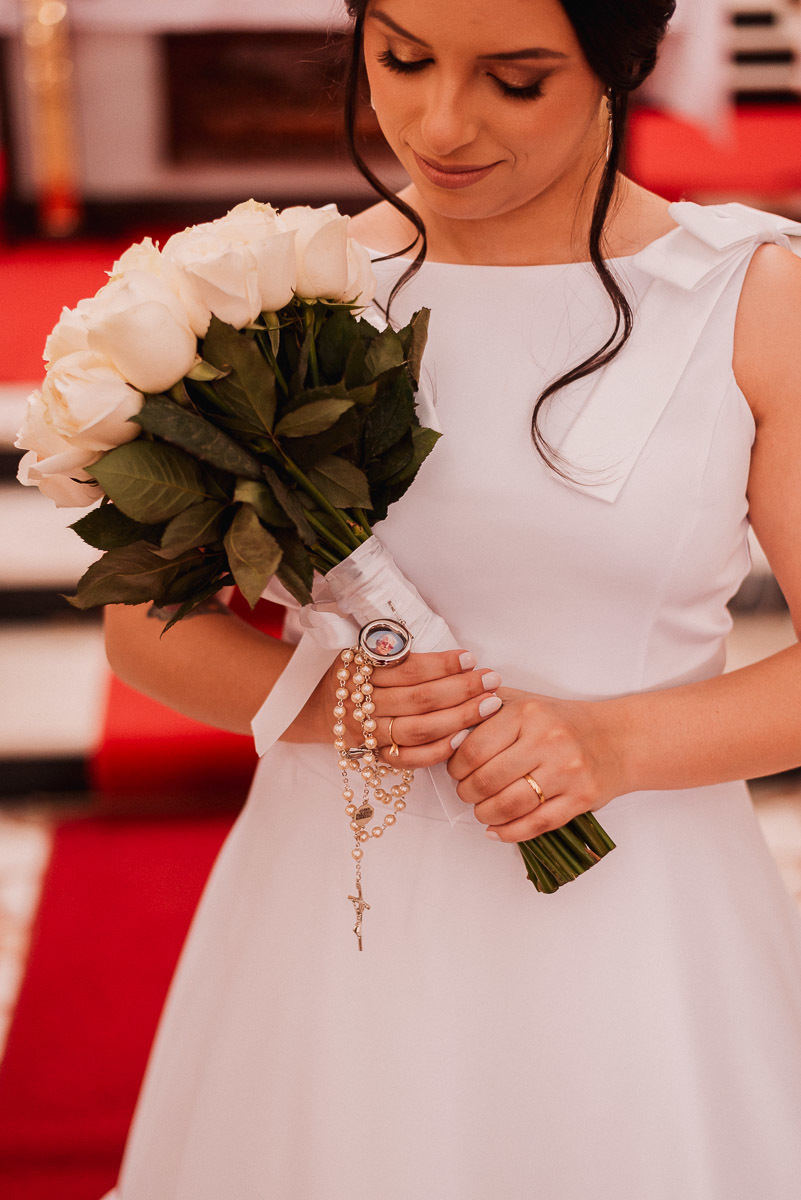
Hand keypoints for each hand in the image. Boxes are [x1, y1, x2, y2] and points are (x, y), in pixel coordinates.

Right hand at [311, 649, 504, 767]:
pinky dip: (437, 751)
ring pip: (418, 729)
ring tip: (489, 705)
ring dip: (459, 718)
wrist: (316, 707)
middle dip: (462, 690)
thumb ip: (395, 647)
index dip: (442, 664)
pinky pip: (409, 758)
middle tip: (491, 680)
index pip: (409, 669)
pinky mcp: (373, 755)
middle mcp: (362, 703)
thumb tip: (441, 643)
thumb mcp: (361, 647)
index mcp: (360, 670)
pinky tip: (463, 738)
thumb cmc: (352, 671)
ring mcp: (367, 733)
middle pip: (419, 699)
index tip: (470, 658)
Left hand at [446, 688, 627, 839]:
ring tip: (481, 810)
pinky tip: (497, 830)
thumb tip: (447, 733)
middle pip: (487, 780)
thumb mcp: (524, 701)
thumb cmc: (562, 722)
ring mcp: (566, 771)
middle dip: (467, 793)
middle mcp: (547, 740)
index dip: (455, 767)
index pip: (473, 748)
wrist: (617, 739)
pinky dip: (509, 832)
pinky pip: (536, 824)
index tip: (455, 771)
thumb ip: (485, 711)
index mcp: (527, 713)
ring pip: (508, 806)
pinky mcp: (581, 798)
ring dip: (485, 814)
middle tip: (466, 792)